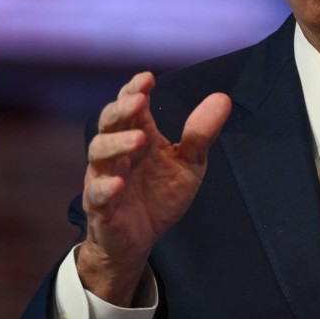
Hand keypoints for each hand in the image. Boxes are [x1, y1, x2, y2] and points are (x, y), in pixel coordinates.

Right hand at [75, 72, 231, 305]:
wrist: (140, 240)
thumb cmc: (160, 195)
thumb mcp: (188, 164)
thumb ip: (201, 134)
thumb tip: (222, 98)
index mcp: (138, 136)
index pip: (129, 105)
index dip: (133, 89)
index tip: (148, 78)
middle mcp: (117, 152)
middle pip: (109, 122)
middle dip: (121, 109)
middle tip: (139, 100)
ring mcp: (104, 177)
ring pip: (99, 152)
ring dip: (117, 143)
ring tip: (139, 138)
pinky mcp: (100, 208)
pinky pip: (96, 195)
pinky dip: (105, 187)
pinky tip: (119, 183)